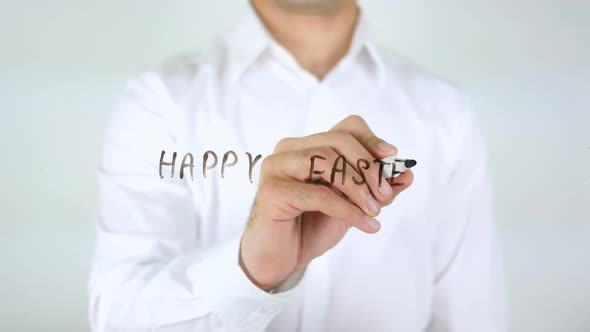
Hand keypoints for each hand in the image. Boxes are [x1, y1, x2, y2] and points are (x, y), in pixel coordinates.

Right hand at [239, 115, 413, 290]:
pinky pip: (319, 194)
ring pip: (327, 161)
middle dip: (368, 166)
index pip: (345, 128)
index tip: (392, 157)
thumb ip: (376, 190)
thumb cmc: (311, 227)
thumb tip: (407, 174)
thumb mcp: (352, 205)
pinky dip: (348, 209)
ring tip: (374, 211)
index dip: (371, 140)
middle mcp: (289, 149)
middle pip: (338, 140)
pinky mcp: (272, 191)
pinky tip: (365, 225)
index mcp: (307, 146)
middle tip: (384, 195)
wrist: (279, 260)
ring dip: (358, 188)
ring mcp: (277, 167)